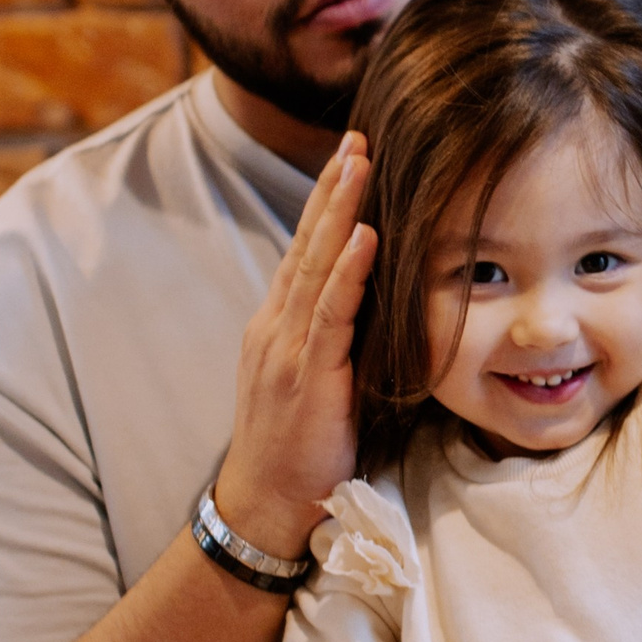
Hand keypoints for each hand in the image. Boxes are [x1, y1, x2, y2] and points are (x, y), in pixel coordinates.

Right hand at [212, 134, 375, 559]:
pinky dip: (347, 272)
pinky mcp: (306, 377)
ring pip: (315, 265)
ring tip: (359, 162)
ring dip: (339, 211)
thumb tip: (376, 302)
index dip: (328, 202)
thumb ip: (335, 337)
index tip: (350, 155)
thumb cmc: (300, 448)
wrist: (264, 506)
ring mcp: (286, 348)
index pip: (306, 249)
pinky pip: (329, 315)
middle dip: (333, 187)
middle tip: (356, 136)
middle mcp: (276, 325)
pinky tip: (365, 237)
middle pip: (307, 242)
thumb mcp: (317, 378)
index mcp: (279, 323)